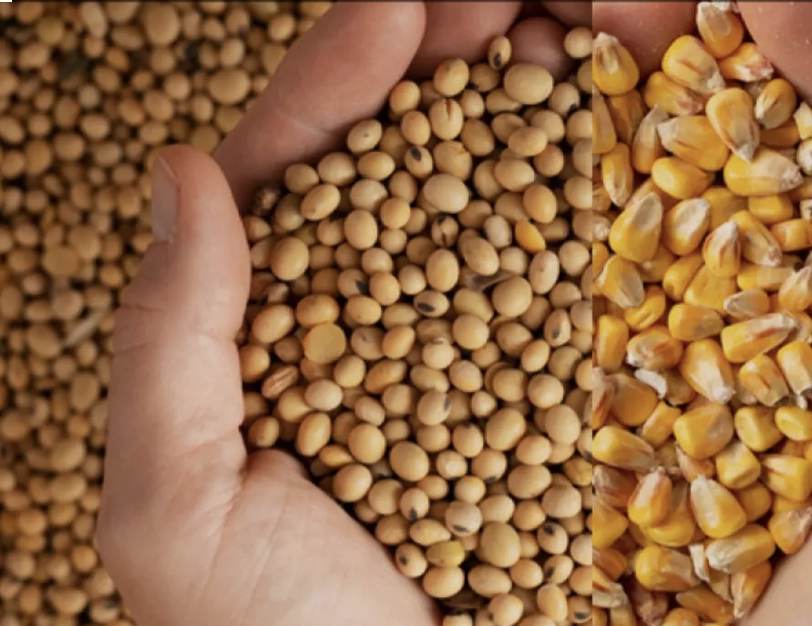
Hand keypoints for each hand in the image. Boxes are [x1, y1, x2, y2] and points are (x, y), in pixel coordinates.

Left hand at [95, 4, 588, 625]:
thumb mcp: (175, 503)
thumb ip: (171, 343)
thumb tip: (182, 171)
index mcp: (274, 334)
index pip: (301, 177)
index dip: (342, 80)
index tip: (398, 5)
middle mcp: (379, 331)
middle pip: (413, 170)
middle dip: (457, 72)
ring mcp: (476, 361)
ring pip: (503, 217)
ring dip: (539, 122)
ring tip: (581, 42)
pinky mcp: (554, 408)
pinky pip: (581, 307)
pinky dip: (609, 229)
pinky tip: (639, 162)